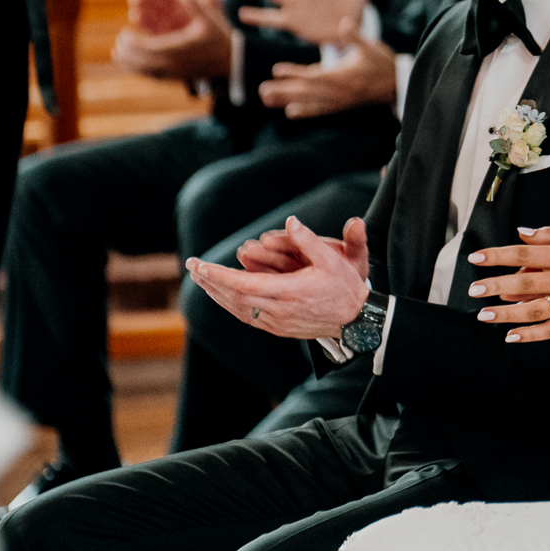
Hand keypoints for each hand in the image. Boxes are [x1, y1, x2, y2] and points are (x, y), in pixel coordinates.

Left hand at [113, 0, 231, 79]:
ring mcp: (175, 73)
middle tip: (118, 44)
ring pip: (145, 72)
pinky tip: (133, 67)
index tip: (123, 33)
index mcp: (177, 49)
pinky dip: (140, 72)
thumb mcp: (209, 19)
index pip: (146, 48)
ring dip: (130, 64)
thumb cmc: (219, 38)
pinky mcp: (177, 78)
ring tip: (117, 55)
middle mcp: (173, 64)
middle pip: (142, 62)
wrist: (232, 62)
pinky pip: (153, 77)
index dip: (131, 42)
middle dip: (127, 53)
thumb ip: (195, 4)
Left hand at [186, 216, 368, 338]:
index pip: (241, 284)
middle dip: (210, 281)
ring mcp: (277, 323)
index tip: (198, 263)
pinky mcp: (279, 329)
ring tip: (201, 279)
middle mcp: (278, 310)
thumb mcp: (332, 260)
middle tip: (192, 266)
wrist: (357, 321)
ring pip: (237, 309)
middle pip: (233, 297)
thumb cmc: (345, 287)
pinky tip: (223, 296)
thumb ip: (308, 241)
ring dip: (217, 294)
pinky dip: (230, 305)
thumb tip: (290, 221)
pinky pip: (247, 317)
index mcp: (288, 292)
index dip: (217, 274)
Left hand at [258, 16, 396, 117]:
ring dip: (287, 101)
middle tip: (263, 91)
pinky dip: (305, 112)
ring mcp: (339, 101)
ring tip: (267, 100)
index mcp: (343, 75)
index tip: (277, 70)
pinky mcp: (341, 106)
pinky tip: (290, 113)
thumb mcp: (370, 46)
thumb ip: (354, 35)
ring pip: (309, 102)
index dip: (295, 74)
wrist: (397, 84)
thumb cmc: (382, 62)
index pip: (315, 75)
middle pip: (306, 92)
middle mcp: (338, 91)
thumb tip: (343, 22)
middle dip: (284, 91)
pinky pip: (320, 110)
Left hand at [466, 213, 549, 342]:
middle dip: (494, 285)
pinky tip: (511, 336)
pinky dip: (529, 334)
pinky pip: (549, 330)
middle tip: (473, 289)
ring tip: (483, 315)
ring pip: (531, 309)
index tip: (477, 258)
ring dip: (505, 312)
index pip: (523, 253)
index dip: (498, 255)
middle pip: (522, 281)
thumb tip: (526, 232)